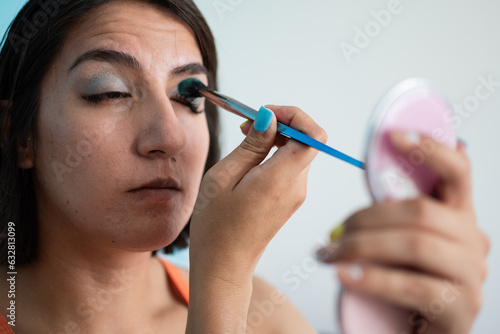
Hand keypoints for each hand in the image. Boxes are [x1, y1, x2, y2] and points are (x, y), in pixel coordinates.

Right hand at [189, 105, 326, 276]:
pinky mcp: (290, 199)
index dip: (294, 115)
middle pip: (307, 139)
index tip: (265, 114)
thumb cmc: (216, 225)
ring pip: (298, 150)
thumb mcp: (224, 177)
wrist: (224, 264)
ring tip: (244, 143)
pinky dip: (275, 154)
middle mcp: (296, 186)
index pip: (314, 135)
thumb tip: (270, 119)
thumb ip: (252, 145)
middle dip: (280, 123)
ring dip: (276, 138)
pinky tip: (250, 161)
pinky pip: (290, 166)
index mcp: (280, 179)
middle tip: (246, 127)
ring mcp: (296, 194)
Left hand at [317, 132, 489, 333]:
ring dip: (362, 246)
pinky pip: (413, 286)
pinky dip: (372, 278)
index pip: (457, 172)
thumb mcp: (396, 238)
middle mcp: (472, 241)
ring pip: (416, 244)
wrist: (406, 329)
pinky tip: (344, 276)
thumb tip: (376, 169)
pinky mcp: (458, 309)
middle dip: (367, 217)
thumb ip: (392, 209)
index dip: (430, 149)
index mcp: (456, 216)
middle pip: (422, 211)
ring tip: (329, 255)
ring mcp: (470, 276)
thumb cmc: (400, 278)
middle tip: (333, 231)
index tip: (394, 136)